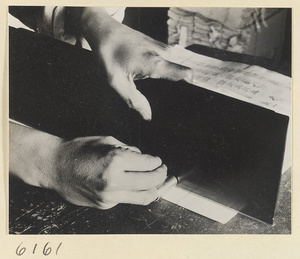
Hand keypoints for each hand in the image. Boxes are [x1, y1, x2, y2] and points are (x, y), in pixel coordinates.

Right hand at [9, 122, 166, 209]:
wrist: (55, 167)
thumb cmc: (78, 150)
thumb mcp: (107, 141)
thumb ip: (128, 150)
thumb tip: (144, 158)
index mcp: (115, 161)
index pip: (148, 164)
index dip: (157, 162)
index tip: (158, 161)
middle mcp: (113, 181)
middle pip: (150, 183)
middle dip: (161, 175)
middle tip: (162, 170)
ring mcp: (108, 196)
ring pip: (143, 197)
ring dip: (154, 189)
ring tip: (156, 181)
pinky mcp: (104, 205)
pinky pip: (127, 200)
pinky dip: (134, 192)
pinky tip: (133, 184)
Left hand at [72, 7, 192, 119]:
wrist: (104, 31)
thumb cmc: (109, 56)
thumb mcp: (117, 82)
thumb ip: (134, 101)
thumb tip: (148, 116)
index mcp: (157, 63)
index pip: (187, 76)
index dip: (188, 90)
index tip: (181, 102)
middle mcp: (164, 54)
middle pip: (180, 75)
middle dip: (173, 89)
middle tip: (158, 98)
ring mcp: (163, 49)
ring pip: (173, 69)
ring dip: (165, 79)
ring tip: (150, 86)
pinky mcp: (159, 47)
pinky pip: (167, 62)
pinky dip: (160, 71)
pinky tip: (148, 76)